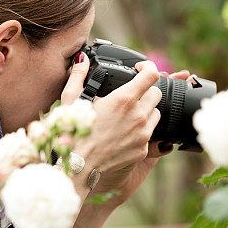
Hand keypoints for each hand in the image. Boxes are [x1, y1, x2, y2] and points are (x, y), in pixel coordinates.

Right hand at [60, 54, 161, 188]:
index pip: (151, 74)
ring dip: (146, 110)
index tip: (141, 68)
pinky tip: (125, 131)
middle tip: (131, 94)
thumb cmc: (72, 133)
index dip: (148, 67)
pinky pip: (150, 133)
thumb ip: (78, 75)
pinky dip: (141, 129)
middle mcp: (138, 115)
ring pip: (156, 113)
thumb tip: (82, 60)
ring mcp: (143, 134)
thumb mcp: (71, 100)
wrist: (78, 167)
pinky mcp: (143, 149)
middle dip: (145, 90)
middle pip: (156, 93)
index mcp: (124, 99)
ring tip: (128, 114)